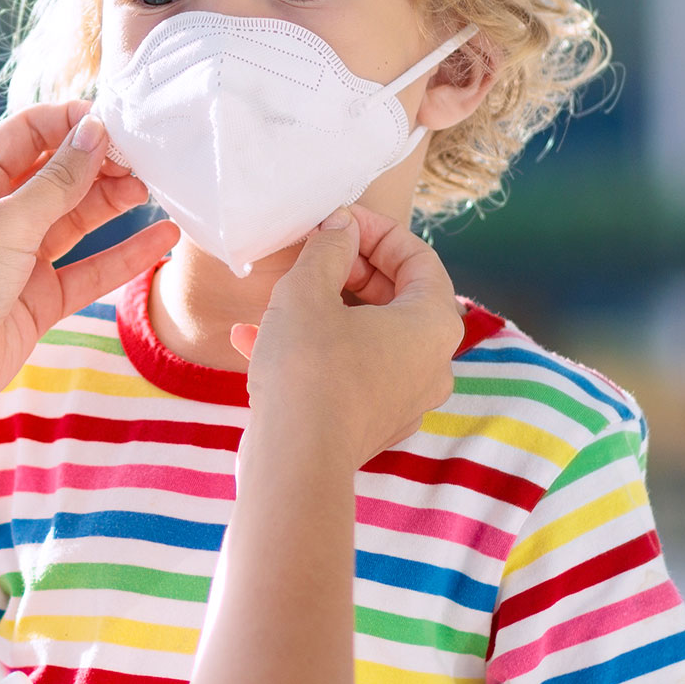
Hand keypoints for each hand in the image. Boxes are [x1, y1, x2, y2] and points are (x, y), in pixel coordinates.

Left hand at [0, 102, 178, 433]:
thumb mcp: (3, 224)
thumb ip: (56, 182)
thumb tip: (94, 133)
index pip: (27, 134)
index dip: (71, 124)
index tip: (118, 122)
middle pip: (55, 175)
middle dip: (99, 164)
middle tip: (146, 159)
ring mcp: (15, 258)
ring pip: (75, 220)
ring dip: (113, 203)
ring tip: (156, 188)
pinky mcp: (37, 300)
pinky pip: (88, 270)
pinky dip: (123, 255)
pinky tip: (161, 238)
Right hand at [233, 206, 460, 462]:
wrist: (294, 462)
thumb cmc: (308, 370)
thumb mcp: (308, 291)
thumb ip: (329, 249)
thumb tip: (341, 226)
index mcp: (433, 325)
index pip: (419, 258)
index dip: (376, 230)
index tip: (336, 220)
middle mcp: (431, 364)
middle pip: (396, 297)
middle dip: (347, 269)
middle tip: (310, 253)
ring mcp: (403, 399)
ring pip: (365, 336)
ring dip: (322, 309)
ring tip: (275, 295)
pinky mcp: (370, 424)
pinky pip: (346, 372)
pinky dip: (310, 350)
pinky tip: (251, 340)